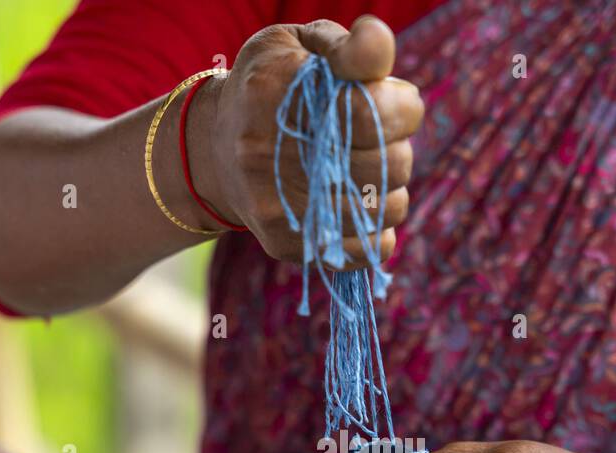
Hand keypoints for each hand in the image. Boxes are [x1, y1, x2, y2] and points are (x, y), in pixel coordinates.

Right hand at [192, 16, 422, 264]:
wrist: (213, 151)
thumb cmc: (272, 87)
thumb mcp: (297, 47)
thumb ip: (345, 45)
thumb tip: (378, 41)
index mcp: (276, 90)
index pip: (370, 111)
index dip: (402, 105)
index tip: (396, 98)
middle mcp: (270, 153)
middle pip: (389, 163)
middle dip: (397, 145)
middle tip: (375, 136)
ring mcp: (279, 206)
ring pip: (388, 208)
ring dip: (390, 187)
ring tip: (363, 168)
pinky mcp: (289, 245)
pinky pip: (372, 248)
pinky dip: (377, 227)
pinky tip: (355, 203)